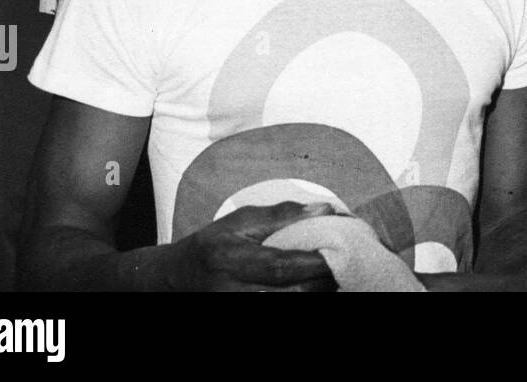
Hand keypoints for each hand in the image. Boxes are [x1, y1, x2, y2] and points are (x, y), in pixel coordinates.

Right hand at [164, 202, 337, 291]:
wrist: (179, 278)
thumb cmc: (214, 245)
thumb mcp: (241, 221)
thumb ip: (282, 216)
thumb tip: (325, 210)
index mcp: (232, 260)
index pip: (283, 266)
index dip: (317, 262)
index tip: (343, 250)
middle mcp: (235, 292)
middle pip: (294, 294)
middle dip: (325, 281)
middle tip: (346, 263)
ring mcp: (239, 308)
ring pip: (293, 304)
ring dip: (318, 291)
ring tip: (334, 275)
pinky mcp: (244, 316)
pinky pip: (285, 308)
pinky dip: (304, 296)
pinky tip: (315, 286)